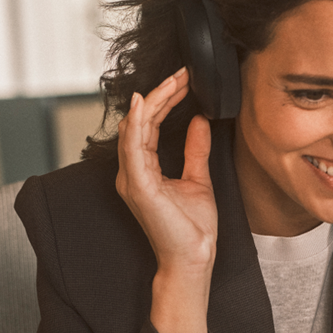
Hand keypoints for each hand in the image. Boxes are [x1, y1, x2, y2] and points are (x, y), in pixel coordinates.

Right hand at [116, 67, 215, 332]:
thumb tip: (199, 120)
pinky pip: (133, 148)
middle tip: (183, 73)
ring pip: (135, 129)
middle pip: (141, 122)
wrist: (195, 258)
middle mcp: (133, 172)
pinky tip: (146, 103)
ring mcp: (133, 179)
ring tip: (172, 80)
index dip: (165, 100)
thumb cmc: (193, 228)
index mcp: (144, 169)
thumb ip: (196, 149)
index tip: (185, 80)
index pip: (150, 125)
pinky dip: (138, 123)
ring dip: (154, 101)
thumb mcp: (199, 178)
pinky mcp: (139, 186)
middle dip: (162, 94)